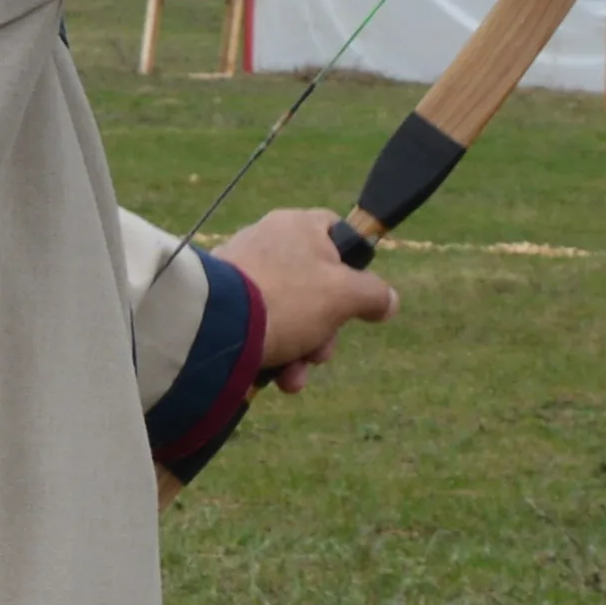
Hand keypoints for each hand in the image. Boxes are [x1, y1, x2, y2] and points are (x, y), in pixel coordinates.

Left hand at [218, 205, 398, 388]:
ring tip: (293, 376)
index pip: (335, 230)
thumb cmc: (287, 299)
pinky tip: (275, 378)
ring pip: (289, 314)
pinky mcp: (221, 304)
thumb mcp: (345, 295)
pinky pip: (259, 327)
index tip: (358, 293)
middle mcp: (267, 242)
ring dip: (301, 352)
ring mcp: (241, 273)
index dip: (353, 263)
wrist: (216, 328)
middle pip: (316, 286)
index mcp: (298, 226)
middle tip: (320, 352)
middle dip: (325, 330)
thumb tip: (389, 301)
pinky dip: (272, 353)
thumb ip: (373, 294)